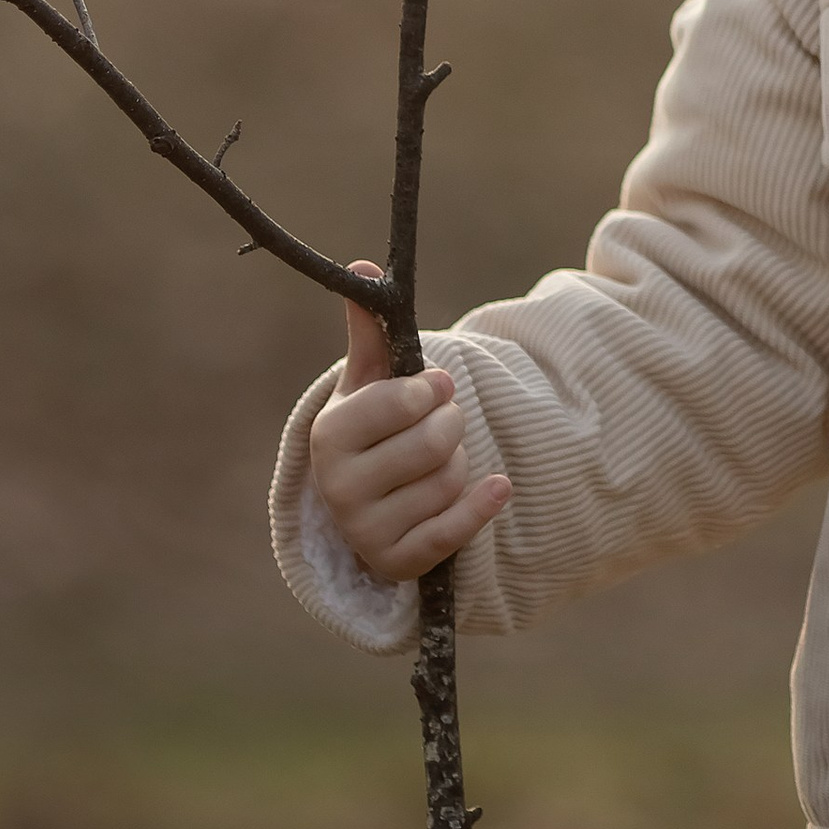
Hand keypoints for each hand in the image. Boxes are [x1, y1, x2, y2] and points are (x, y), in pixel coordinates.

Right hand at [308, 260, 510, 583]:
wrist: (369, 499)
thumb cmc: (375, 426)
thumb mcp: (370, 380)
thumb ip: (370, 329)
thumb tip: (362, 265)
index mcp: (329, 436)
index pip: (399, 404)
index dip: (429, 390)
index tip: (438, 385)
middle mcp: (337, 489)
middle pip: (433, 443)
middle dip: (451, 425)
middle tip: (442, 423)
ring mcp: (364, 531)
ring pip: (448, 481)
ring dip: (459, 462)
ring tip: (438, 460)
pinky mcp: (396, 563)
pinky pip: (453, 531)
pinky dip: (482, 505)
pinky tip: (499, 486)